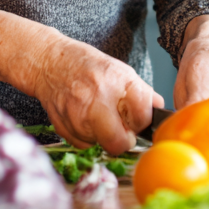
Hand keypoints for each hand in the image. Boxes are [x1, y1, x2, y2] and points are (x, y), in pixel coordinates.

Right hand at [0, 0, 161, 154]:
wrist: (48, 62)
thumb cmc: (88, 66)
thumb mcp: (121, 70)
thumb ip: (142, 92)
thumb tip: (160, 111)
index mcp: (118, 80)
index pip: (143, 116)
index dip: (142, 121)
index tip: (137, 118)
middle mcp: (97, 97)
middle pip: (119, 143)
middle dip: (123, 140)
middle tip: (122, 130)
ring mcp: (77, 113)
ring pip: (100, 145)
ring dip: (103, 137)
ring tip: (99, 118)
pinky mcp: (62, 126)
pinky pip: (83, 145)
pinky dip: (87, 137)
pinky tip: (84, 119)